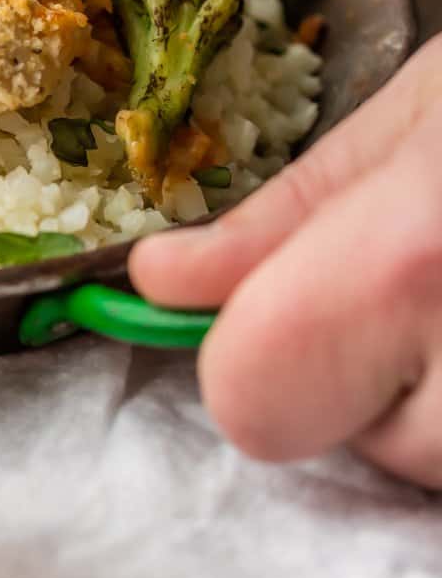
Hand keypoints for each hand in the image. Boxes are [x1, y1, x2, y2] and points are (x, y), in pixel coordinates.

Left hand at [131, 35, 441, 488]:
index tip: (279, 304)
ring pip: (422, 463)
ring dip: (427, 396)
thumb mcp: (415, 115)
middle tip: (410, 287)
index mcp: (403, 261)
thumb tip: (163, 280)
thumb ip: (280, 216)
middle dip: (359, 383)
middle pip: (349, 447)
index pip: (250, 399)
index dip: (248, 357)